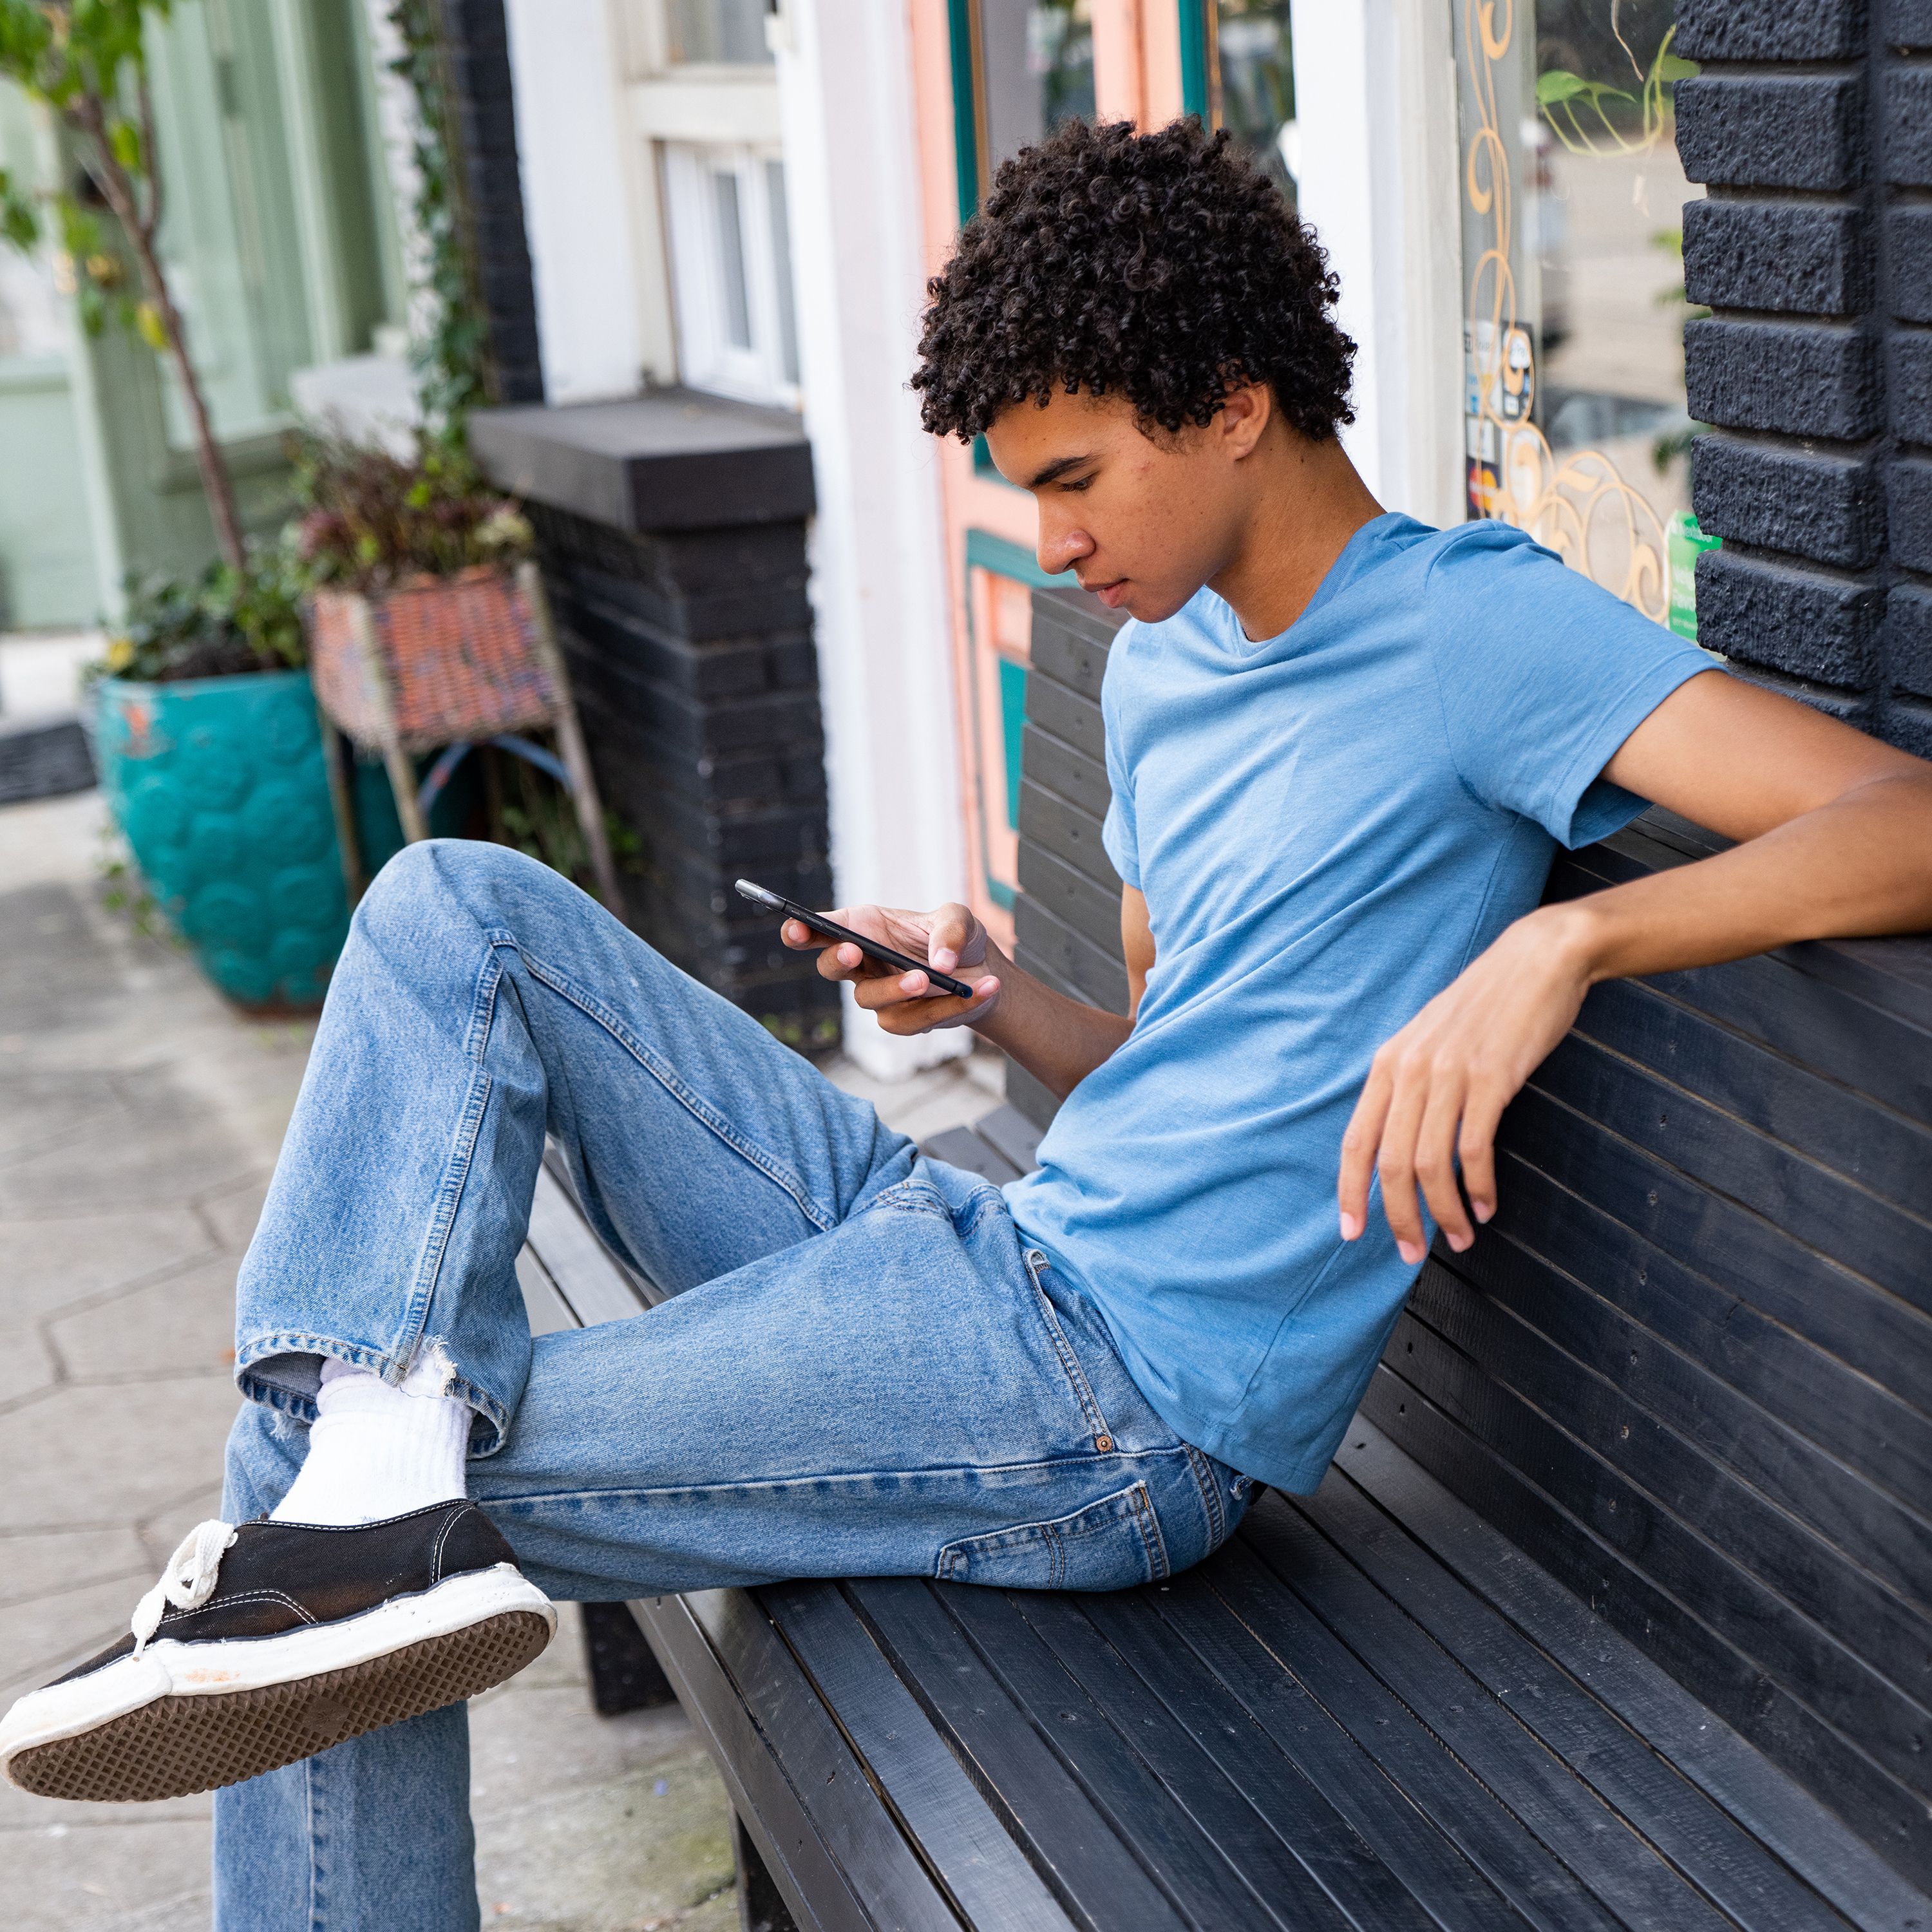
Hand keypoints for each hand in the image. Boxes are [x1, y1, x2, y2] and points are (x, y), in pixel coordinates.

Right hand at [782, 901, 1003, 1035]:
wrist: (983, 973)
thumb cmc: (958, 938)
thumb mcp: (960, 919)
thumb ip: (950, 931)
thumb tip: (939, 964)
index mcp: (865, 928)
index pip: (822, 931)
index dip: (801, 931)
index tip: (795, 929)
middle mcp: (864, 963)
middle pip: (831, 967)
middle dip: (838, 960)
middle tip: (854, 951)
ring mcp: (879, 996)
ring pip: (871, 1000)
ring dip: (897, 988)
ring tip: (930, 978)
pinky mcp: (902, 1021)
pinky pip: (917, 1019)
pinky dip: (953, 1005)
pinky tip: (984, 988)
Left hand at [1338, 904, 1597, 1263]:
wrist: (1537, 959)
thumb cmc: (1485, 1007)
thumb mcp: (1429, 1040)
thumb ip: (1409, 1086)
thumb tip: (1396, 1142)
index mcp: (1388, 1064)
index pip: (1355, 1141)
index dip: (1350, 1192)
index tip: (1353, 1233)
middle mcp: (1410, 1069)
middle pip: (1391, 1163)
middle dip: (1398, 1217)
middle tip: (1411, 1253)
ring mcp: (1450, 1073)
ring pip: (1431, 1164)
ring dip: (1444, 1212)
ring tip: (1458, 1238)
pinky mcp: (1492, 1078)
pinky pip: (1475, 1149)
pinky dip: (1479, 1186)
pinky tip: (1487, 1205)